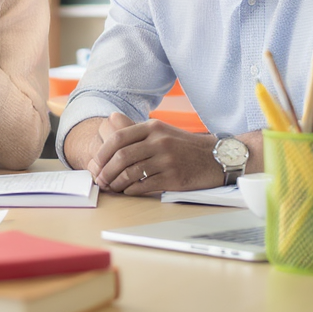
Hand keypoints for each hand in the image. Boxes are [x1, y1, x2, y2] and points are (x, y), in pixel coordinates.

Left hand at [85, 113, 224, 194]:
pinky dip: (131, 190)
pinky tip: (127, 192)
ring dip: (116, 183)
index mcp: (153, 127)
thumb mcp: (162, 130)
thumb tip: (111, 119)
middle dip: (106, 171)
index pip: (119, 138)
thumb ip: (138, 129)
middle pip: (121, 157)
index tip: (96, 164)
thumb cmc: (184, 146)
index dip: (103, 153)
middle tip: (100, 180)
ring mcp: (166, 160)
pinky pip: (144, 186)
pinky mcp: (173, 177)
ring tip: (112, 187)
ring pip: (130, 172)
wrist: (216, 157)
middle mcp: (159, 141)